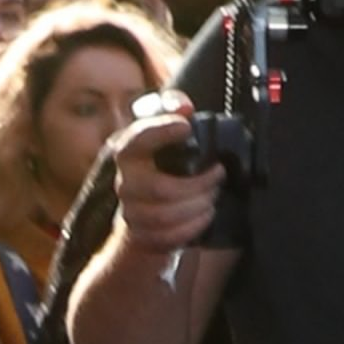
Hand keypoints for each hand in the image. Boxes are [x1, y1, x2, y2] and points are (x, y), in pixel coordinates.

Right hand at [104, 96, 226, 256]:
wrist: (145, 212)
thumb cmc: (163, 164)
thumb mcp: (166, 129)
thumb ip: (173, 107)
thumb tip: (184, 108)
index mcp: (129, 153)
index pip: (137, 139)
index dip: (160, 131)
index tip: (186, 127)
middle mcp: (125, 183)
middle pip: (160, 189)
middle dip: (198, 183)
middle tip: (218, 174)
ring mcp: (132, 213)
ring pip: (167, 215)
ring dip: (199, 205)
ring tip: (213, 195)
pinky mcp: (143, 236)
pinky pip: (170, 236)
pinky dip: (195, 225)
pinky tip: (205, 213)